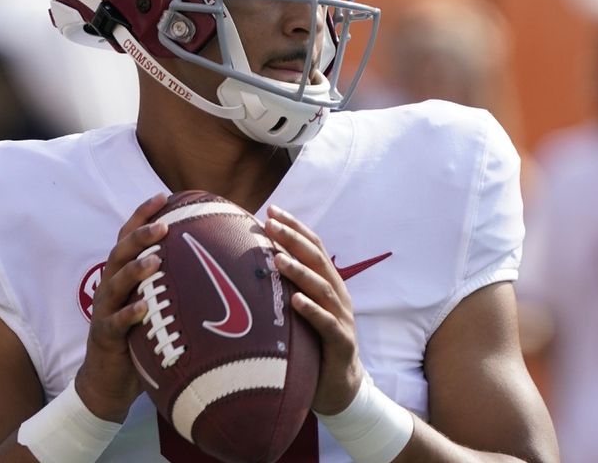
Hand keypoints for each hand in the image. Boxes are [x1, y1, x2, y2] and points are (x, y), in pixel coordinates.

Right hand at [75, 193, 168, 422]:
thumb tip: (213, 260)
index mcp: (122, 274)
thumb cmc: (139, 335)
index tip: (164, 196)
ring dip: (135, 270)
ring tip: (156, 260)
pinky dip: (129, 313)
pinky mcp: (104, 335)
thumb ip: (170, 281)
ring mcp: (104, 309)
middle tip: (163, 226)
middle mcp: (110, 285)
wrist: (110, 379)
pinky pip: (115, 322)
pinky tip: (144, 308)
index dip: (142, 214)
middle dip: (140, 235)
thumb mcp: (154, 303)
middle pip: (120, 252)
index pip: (129, 236)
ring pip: (115, 282)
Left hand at [264, 205, 364, 415]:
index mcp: (327, 283)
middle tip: (271, 224)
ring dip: (299, 272)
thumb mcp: (300, 309)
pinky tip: (295, 301)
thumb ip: (286, 285)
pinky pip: (327, 324)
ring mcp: (341, 318)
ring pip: (322, 289)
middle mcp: (337, 295)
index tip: (272, 210)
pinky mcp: (341, 343)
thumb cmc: (312, 343)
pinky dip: (312, 311)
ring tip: (277, 259)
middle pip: (317, 260)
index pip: (313, 246)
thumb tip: (256, 259)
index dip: (295, 227)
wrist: (340, 387)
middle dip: (294, 240)